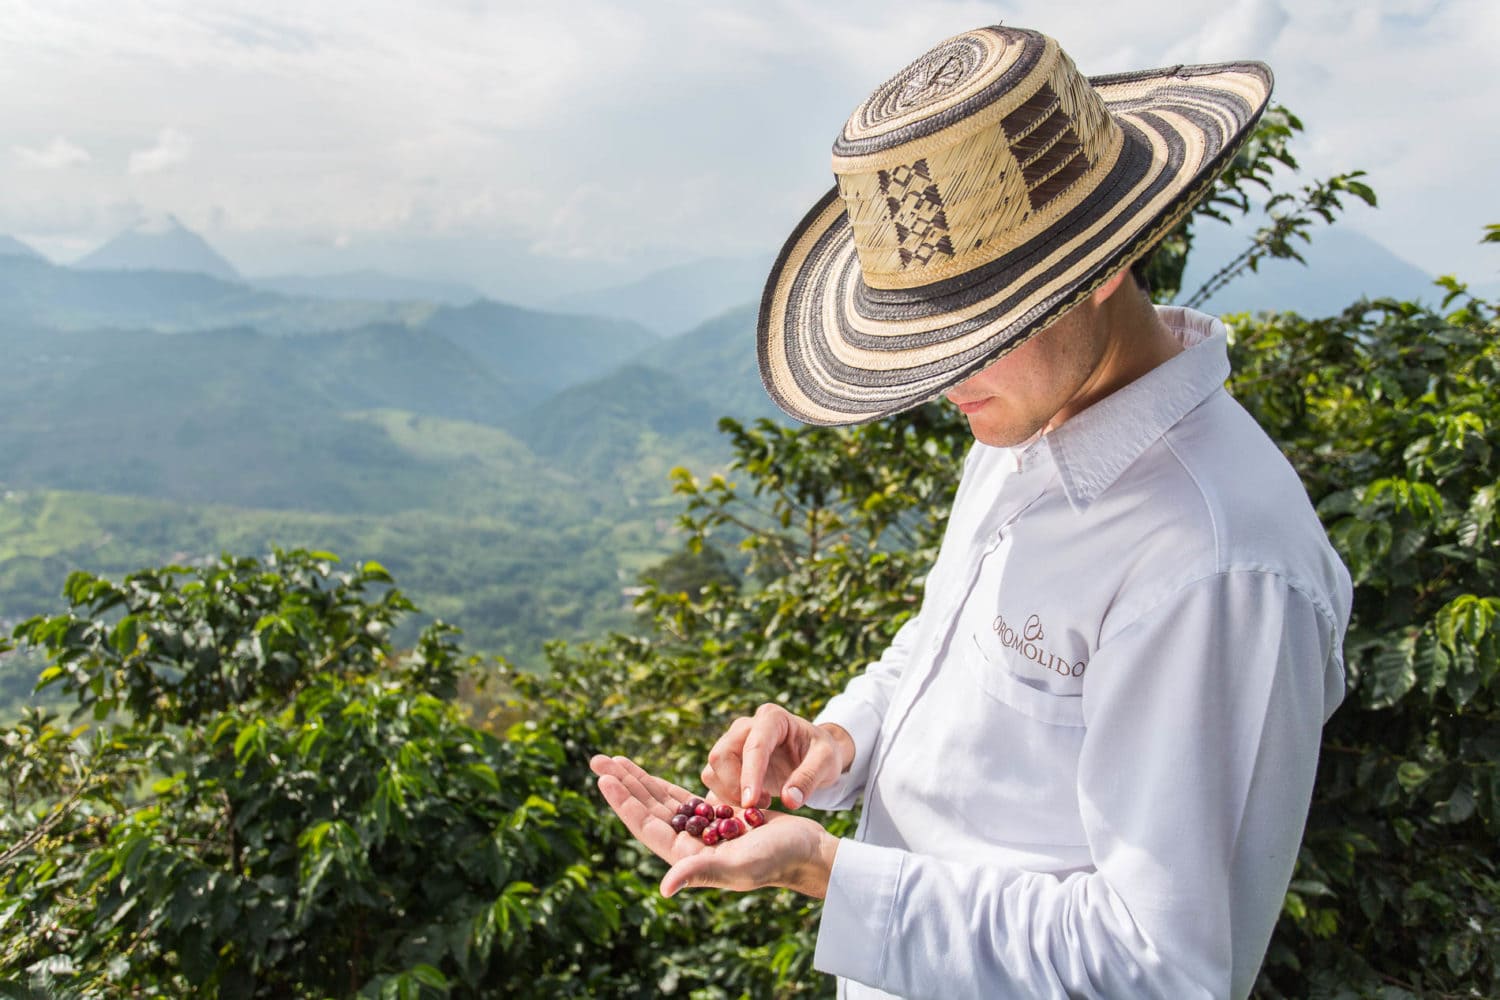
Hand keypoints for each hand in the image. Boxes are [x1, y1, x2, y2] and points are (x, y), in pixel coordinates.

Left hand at [590, 753, 838, 898]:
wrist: (807, 853)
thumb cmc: (778, 860)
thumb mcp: (741, 866)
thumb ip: (702, 873)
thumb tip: (665, 888)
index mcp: (689, 858)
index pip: (648, 827)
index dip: (625, 803)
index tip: (605, 780)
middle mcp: (689, 846)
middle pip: (647, 810)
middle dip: (622, 785)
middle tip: (596, 759)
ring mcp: (701, 832)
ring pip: (661, 801)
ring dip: (637, 781)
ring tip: (612, 760)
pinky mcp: (715, 819)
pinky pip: (681, 799)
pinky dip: (661, 785)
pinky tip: (645, 775)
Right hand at [701, 703, 853, 809]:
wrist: (813, 754)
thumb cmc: (821, 753)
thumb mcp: (827, 762)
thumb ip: (809, 778)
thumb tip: (789, 801)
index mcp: (772, 718)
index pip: (754, 746)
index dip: (749, 775)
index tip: (751, 802)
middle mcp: (746, 726)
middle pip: (721, 754)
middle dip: (735, 786)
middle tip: (763, 803)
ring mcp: (733, 742)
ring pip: (712, 769)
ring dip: (729, 793)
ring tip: (762, 802)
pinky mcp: (728, 761)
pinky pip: (713, 779)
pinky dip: (724, 797)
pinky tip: (747, 806)